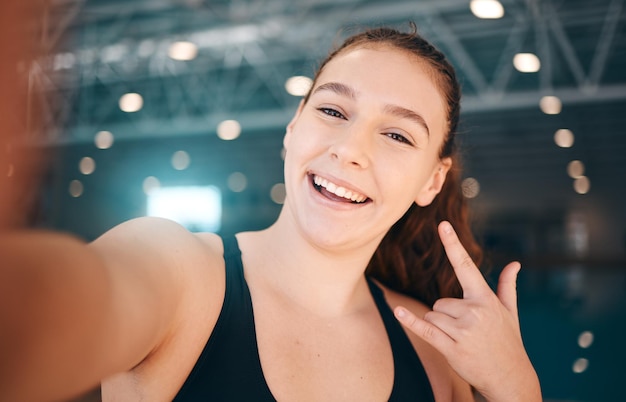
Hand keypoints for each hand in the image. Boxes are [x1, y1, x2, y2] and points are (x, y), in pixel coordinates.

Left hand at [394, 221, 540, 401]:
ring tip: (463, 341)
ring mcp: (462, 330)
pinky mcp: (451, 347)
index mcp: (485, 298)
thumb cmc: (509, 343)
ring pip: (433, 315)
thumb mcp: (510, 313)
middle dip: (448, 316)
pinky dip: (410, 322)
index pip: (465, 265)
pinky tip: (398, 312)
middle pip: (440, 301)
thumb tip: (516, 264)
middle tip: (468, 332)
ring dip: (441, 327)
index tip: (442, 225)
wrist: (511, 378)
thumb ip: (508, 286)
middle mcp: (474, 310)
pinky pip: (425, 329)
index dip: (452, 244)